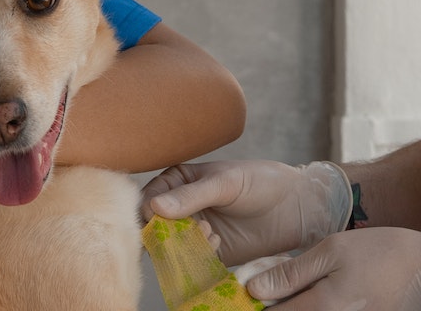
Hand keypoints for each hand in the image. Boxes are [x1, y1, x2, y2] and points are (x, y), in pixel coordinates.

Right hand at [141, 160, 351, 265]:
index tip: (162, 219)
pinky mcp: (210, 252)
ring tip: (209, 233)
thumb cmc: (261, 182)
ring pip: (171, 246)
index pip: (147, 200)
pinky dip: (198, 256)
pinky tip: (217, 243)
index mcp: (176, 183)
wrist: (297, 206)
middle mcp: (180, 208)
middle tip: (191, 228)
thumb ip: (191, 196)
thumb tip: (154, 207)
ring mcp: (194, 231)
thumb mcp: (226, 183)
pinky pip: (192, 261)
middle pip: (154, 227)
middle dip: (166, 232)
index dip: (148, 213)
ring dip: (183, 245)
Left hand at [241, 227, 420, 309]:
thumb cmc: (374, 252)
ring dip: (292, 303)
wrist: (418, 264)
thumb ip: (290, 273)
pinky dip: (308, 304)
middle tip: (267, 287)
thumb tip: (253, 290)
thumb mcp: (329, 252)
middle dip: (273, 304)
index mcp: (323, 307)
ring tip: (290, 286)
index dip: (255, 304)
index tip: (243, 292)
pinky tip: (309, 291)